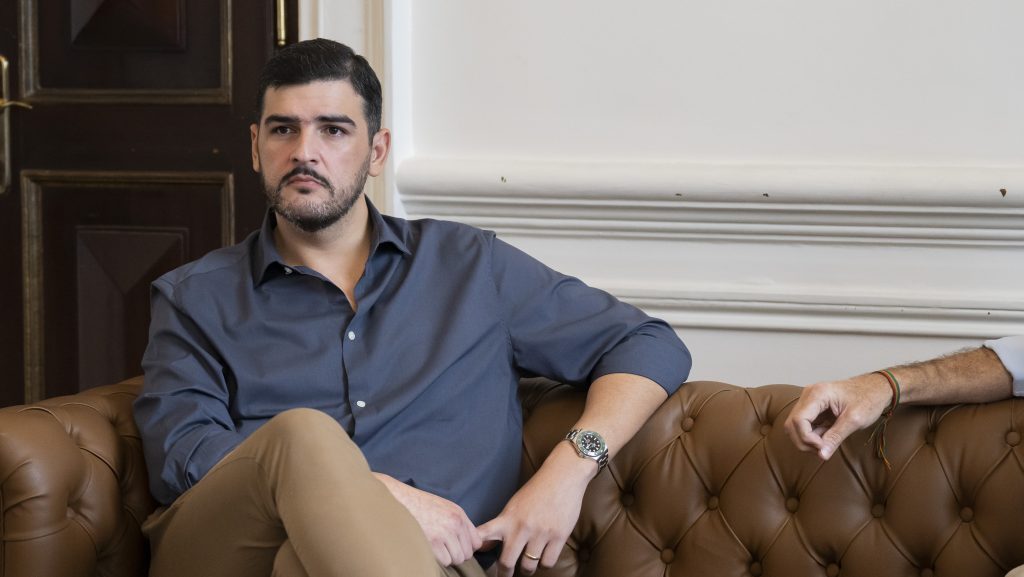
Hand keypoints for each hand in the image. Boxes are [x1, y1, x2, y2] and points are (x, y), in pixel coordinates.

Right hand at [375, 473, 480, 566]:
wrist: (399, 500)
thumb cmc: (417, 505)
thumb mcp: (443, 507)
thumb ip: (456, 522)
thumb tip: (465, 542)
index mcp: (459, 514)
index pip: (476, 542)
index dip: (466, 547)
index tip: (456, 547)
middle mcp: (455, 523)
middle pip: (467, 553)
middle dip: (455, 554)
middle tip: (442, 548)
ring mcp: (445, 532)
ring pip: (456, 559)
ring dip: (446, 558)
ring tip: (435, 547)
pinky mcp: (433, 542)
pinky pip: (445, 561)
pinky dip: (437, 559)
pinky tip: (428, 548)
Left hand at [476, 444, 592, 576]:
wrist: (562, 477)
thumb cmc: (536, 491)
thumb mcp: (514, 505)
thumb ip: (501, 526)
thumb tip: (484, 547)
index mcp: (507, 518)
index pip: (483, 535)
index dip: (475, 548)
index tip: (471, 556)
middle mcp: (521, 527)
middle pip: (506, 562)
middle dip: (504, 573)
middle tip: (505, 575)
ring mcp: (540, 533)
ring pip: (528, 566)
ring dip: (527, 569)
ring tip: (528, 565)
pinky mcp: (558, 536)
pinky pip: (547, 562)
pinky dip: (545, 563)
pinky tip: (544, 556)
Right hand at [784, 373, 893, 459]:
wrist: (877, 388)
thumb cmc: (869, 399)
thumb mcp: (854, 420)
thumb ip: (835, 437)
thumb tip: (822, 455)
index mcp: (817, 394)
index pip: (798, 421)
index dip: (807, 438)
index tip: (823, 448)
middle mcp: (808, 395)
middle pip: (792, 425)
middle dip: (804, 441)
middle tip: (824, 449)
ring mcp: (809, 401)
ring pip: (795, 426)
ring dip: (807, 440)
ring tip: (827, 443)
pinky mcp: (812, 407)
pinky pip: (804, 425)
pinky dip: (812, 436)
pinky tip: (827, 437)